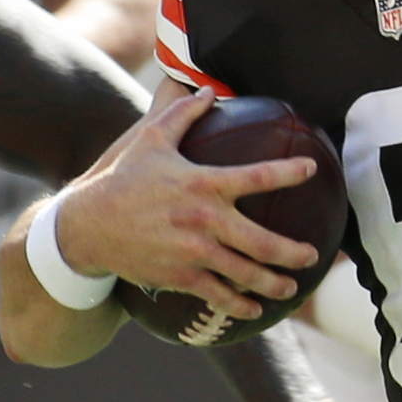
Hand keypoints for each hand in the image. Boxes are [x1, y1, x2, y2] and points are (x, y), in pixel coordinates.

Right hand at [48, 90, 322, 318]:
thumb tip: (206, 90)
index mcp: (202, 183)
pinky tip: (255, 311)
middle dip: (294, 252)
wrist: (88, 225)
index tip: (311, 169)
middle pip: (263, 242)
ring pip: (246, 274)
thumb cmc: (123, 178)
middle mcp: (203, 220)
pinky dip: (240, 305)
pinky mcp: (180, 276)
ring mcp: (193, 252)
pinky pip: (218, 295)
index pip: (257, 176)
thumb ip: (181, 114)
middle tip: (313, 255)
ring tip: (291, 287)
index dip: (288, 173)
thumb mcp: (149, 139)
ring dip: (274, 284)